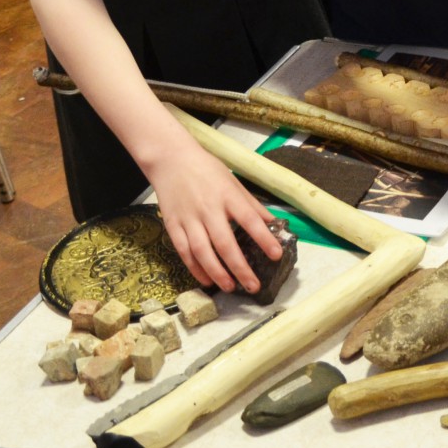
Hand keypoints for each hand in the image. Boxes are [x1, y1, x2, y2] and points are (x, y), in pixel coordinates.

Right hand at [140, 141, 281, 292]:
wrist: (171, 160)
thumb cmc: (207, 170)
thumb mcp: (234, 182)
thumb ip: (252, 205)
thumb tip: (273, 223)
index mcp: (228, 196)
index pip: (250, 220)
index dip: (264, 239)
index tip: (276, 255)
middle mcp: (208, 209)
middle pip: (225, 243)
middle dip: (240, 267)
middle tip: (252, 285)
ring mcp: (188, 219)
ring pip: (202, 251)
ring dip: (216, 272)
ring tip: (230, 287)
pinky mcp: (172, 225)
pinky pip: (183, 251)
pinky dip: (195, 268)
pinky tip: (206, 280)